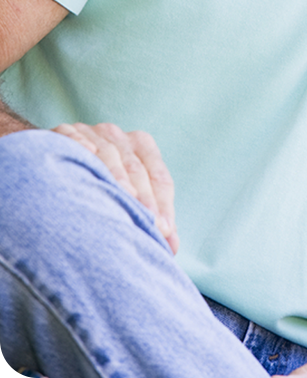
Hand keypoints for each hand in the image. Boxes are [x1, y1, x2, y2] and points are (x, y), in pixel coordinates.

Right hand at [52, 121, 178, 252]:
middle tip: (148, 223)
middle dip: (143, 197)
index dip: (163, 203)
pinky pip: (73, 136)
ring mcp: (92, 132)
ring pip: (109, 153)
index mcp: (141, 145)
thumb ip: (151, 214)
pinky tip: (88, 152)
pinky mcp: (65, 132)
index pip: (158, 176)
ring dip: (117, 174)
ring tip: (124, 196)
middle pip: (136, 168)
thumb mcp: (130, 189)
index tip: (164, 230)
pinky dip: (81, 143)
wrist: (61, 152)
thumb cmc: (103, 177)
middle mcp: (119, 136)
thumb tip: (172, 247)